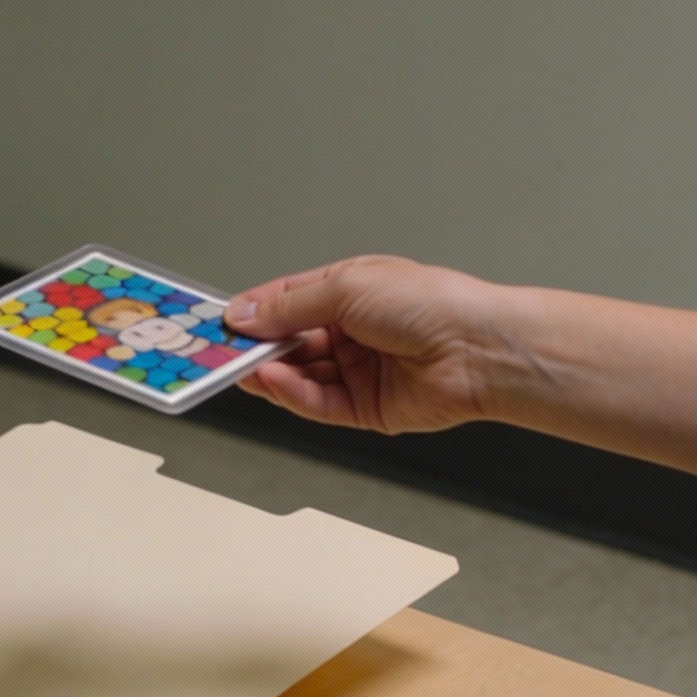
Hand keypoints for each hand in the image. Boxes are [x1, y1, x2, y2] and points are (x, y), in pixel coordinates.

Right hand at [224, 257, 513, 434]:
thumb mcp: (346, 288)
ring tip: (240, 367)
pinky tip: (271, 382)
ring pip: (298, 376)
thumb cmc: (429, 303)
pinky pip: (317, 404)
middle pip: (289, 342)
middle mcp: (352, 332)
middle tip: (220, 351)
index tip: (221, 321)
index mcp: (349, 293)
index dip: (255, 311)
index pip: (288, 301)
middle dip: (256, 346)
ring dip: (268, 372)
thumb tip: (244, 313)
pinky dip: (291, 394)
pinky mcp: (365, 409)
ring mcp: (358, 371)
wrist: (477, 349)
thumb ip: (290, 306)